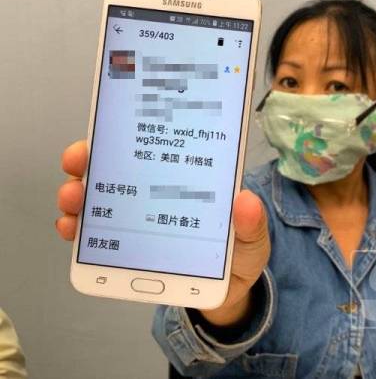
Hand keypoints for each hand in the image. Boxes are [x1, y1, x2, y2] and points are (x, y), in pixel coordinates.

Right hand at [56, 140, 270, 324]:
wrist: (227, 295)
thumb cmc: (239, 258)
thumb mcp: (253, 241)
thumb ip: (252, 225)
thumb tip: (246, 200)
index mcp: (187, 182)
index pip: (154, 151)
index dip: (128, 135)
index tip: (106, 131)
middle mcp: (156, 195)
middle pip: (117, 171)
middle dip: (91, 161)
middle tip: (79, 163)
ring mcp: (137, 221)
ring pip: (99, 200)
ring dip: (79, 196)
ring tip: (73, 200)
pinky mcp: (126, 250)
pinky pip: (96, 237)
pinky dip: (79, 231)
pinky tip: (72, 229)